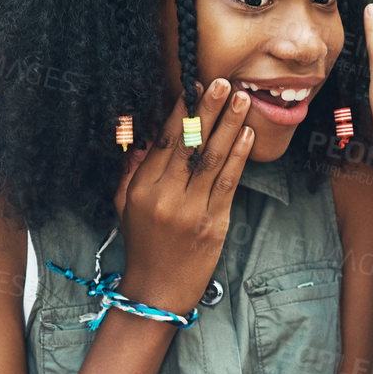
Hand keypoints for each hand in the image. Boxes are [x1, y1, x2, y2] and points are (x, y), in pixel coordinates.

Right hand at [114, 77, 254, 314]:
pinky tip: (247, 134)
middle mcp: (165, 196)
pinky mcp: (213, 223)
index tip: (193, 87)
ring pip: (212, 158)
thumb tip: (143, 136)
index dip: (180, 112)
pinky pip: (229, 182)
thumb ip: (132, 171)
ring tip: (241, 98)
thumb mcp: (125, 206)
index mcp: (141, 188)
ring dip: (229, 124)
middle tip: (222, 81)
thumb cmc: (143, 246)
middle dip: (207, 109)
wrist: (157, 292)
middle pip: (190, 144)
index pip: (163, 140)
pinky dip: (239, 155)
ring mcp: (190, 210)